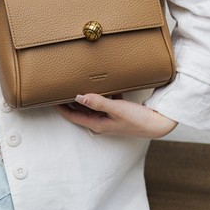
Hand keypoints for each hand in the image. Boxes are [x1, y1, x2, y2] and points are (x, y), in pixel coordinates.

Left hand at [54, 93, 177, 138]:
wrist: (158, 124)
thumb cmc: (138, 119)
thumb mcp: (116, 109)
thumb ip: (98, 102)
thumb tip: (78, 97)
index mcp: (98, 124)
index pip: (73, 116)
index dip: (61, 108)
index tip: (51, 98)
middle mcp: (101, 122)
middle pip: (80, 111)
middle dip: (70, 102)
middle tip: (60, 89)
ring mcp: (109, 118)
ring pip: (92, 106)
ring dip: (85, 97)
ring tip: (78, 84)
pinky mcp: (118, 113)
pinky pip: (105, 103)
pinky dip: (101, 95)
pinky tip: (103, 85)